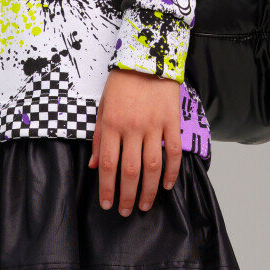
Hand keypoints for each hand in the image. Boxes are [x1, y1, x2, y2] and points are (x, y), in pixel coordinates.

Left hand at [88, 67, 182, 215]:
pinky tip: (168, 185)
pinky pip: (174, 152)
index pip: (108, 164)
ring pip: (153, 165)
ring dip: (149, 190)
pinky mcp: (172, 122)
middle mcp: (133, 128)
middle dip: (127, 195)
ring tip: (145, 205)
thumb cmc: (121, 83)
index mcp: (112, 125)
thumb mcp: (103, 107)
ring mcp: (155, 126)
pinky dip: (172, 171)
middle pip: (130, 170)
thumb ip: (99, 137)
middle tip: (125, 211)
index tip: (107, 204)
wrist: (147, 58)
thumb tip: (95, 165)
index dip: (107, 188)